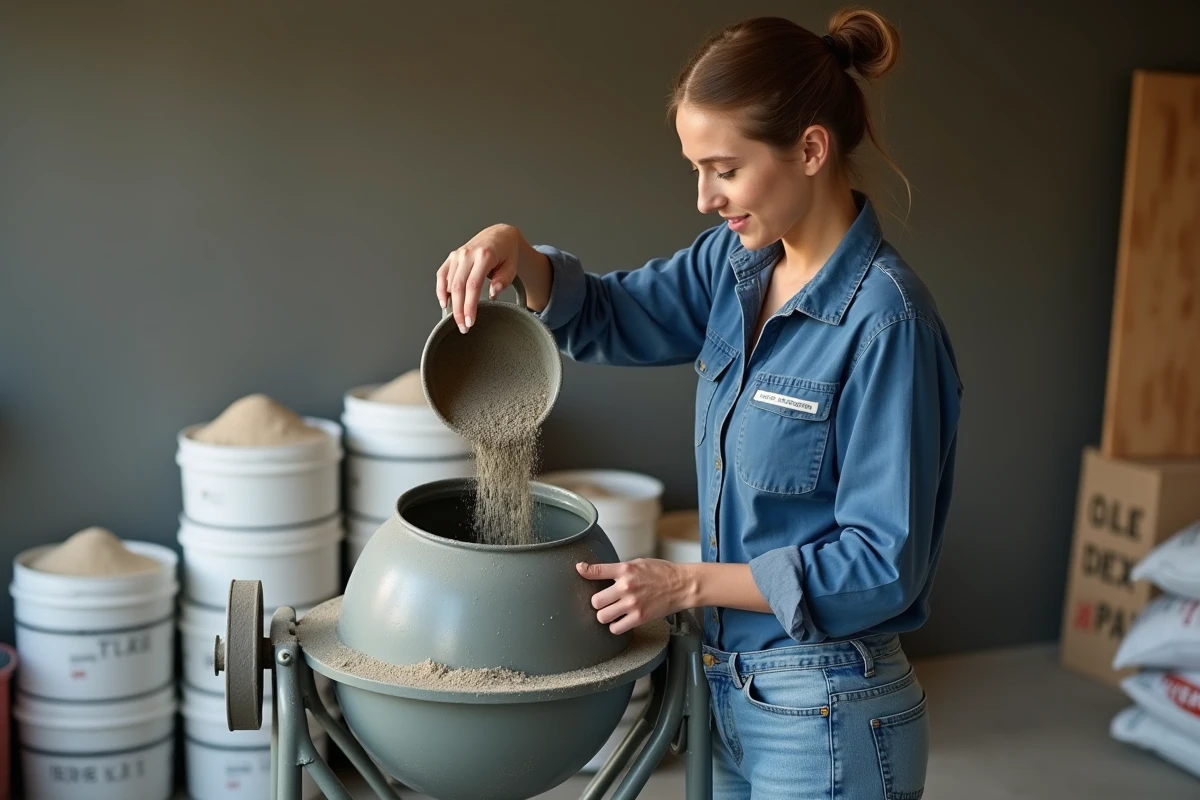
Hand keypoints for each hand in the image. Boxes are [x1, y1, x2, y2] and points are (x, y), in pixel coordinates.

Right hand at [435, 224, 550, 333]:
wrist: (499, 235)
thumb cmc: (506, 252)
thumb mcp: (511, 267)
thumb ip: (503, 281)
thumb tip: (492, 293)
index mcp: (484, 256)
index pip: (473, 285)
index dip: (469, 306)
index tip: (470, 321)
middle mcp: (467, 254)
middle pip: (458, 287)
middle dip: (459, 310)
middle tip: (463, 327)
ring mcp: (457, 255)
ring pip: (448, 283)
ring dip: (451, 304)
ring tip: (456, 319)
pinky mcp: (452, 257)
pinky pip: (441, 275)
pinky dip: (440, 290)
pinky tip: (444, 303)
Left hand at [576, 559, 696, 634]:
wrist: (682, 585)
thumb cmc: (662, 572)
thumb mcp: (639, 563)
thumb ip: (621, 570)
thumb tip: (603, 572)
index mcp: (625, 570)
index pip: (597, 570)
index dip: (584, 570)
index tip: (580, 569)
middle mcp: (626, 587)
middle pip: (595, 601)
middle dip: (597, 602)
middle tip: (604, 601)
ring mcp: (632, 604)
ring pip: (602, 617)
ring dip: (604, 615)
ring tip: (611, 612)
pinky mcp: (639, 618)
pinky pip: (616, 628)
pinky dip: (615, 626)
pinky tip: (620, 620)